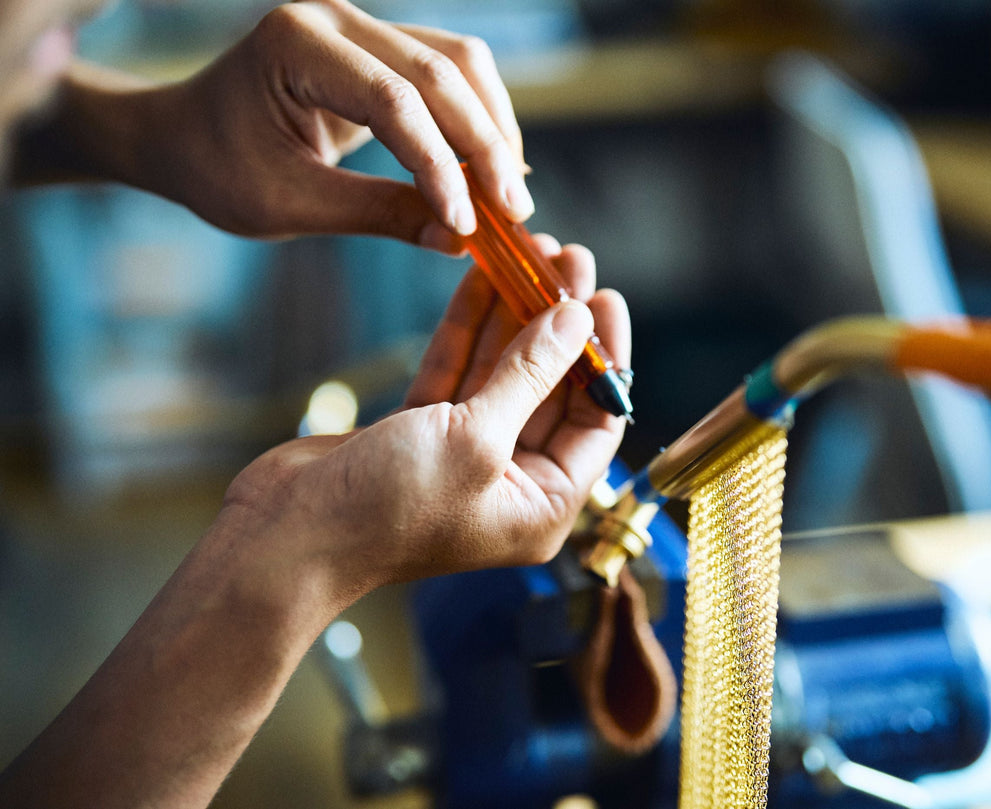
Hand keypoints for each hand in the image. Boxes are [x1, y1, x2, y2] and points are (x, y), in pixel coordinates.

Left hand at [30, 0, 531, 249]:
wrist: (183, 136)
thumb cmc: (218, 169)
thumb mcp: (289, 204)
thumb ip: (376, 215)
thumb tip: (459, 241)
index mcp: (296, 45)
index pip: (393, 101)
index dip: (440, 165)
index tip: (469, 224)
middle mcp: (335, 16)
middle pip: (441, 71)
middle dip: (485, 145)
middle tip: (514, 214)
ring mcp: (361, 25)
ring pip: (460, 62)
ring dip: (493, 127)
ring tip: (510, 194)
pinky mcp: (380, 45)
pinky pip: (449, 72)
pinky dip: (479, 119)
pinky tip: (494, 169)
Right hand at [219, 239, 628, 600]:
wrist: (284, 536)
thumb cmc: (386, 508)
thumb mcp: (475, 438)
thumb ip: (529, 375)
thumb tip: (577, 320)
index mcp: (541, 506)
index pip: (595, 423)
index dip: (605, 359)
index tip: (605, 297)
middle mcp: (511, 483)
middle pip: (552, 391)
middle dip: (560, 326)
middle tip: (571, 260)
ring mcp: (464, 456)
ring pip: (502, 374)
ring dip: (516, 315)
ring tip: (534, 254)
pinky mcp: (419, 433)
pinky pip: (457, 373)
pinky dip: (469, 328)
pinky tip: (482, 278)